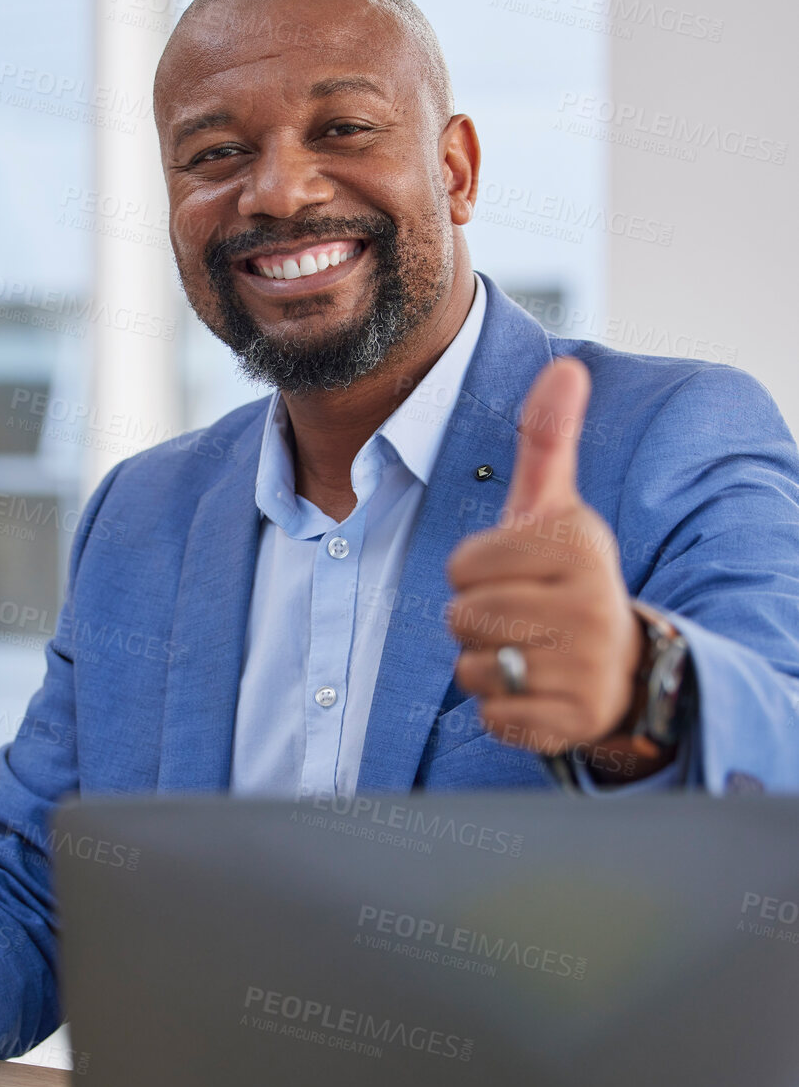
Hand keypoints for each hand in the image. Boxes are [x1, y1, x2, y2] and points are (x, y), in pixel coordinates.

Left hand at [446, 357, 644, 759]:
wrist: (625, 665)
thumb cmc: (567, 578)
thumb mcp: (558, 510)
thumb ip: (548, 442)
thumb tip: (565, 368)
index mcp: (578, 544)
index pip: (462, 565)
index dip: (473, 573)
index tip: (514, 574)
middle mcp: (589, 604)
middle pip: (462, 618)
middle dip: (476, 621)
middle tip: (520, 617)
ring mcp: (585, 666)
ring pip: (473, 670)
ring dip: (487, 665)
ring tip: (528, 651)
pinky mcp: (573, 719)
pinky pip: (493, 716)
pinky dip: (503, 708)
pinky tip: (536, 688)